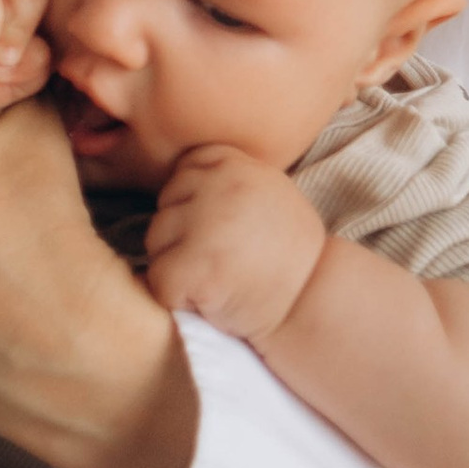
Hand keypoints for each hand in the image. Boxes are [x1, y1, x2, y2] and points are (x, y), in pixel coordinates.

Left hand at [144, 144, 326, 346]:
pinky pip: (159, 277)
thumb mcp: (269, 190)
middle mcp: (219, 186)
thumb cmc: (289, 253)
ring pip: (156, 238)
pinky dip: (175, 295)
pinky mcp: (196, 267)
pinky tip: (208, 299)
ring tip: (217, 277)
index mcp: (234, 163)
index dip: (195, 204)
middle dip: (182, 233)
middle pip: (166, 203)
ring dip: (176, 263)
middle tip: (222, 258)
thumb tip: (179, 174)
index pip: (184, 170)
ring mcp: (206, 225)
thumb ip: (229, 176)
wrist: (313, 303)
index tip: (224, 229)